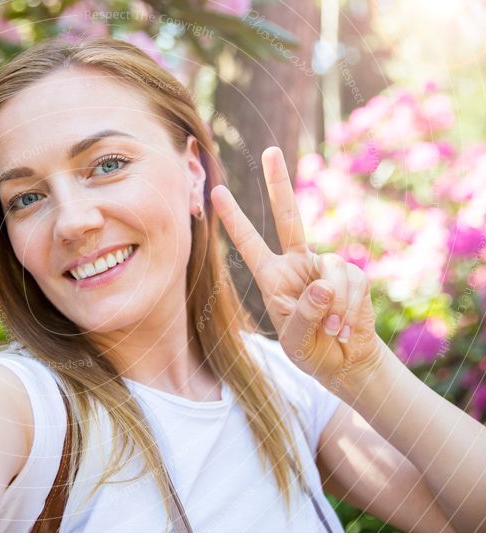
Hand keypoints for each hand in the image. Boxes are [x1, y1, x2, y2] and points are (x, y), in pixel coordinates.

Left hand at [210, 146, 384, 391]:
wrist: (344, 361)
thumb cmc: (310, 350)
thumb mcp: (296, 340)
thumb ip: (304, 315)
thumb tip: (323, 285)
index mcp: (272, 276)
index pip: (250, 243)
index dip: (234, 219)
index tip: (216, 192)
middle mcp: (297, 264)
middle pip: (289, 217)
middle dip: (279, 184)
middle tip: (270, 152)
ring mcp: (326, 266)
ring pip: (333, 268)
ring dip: (335, 305)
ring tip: (332, 331)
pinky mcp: (352, 276)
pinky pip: (353, 282)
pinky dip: (350, 308)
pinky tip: (346, 327)